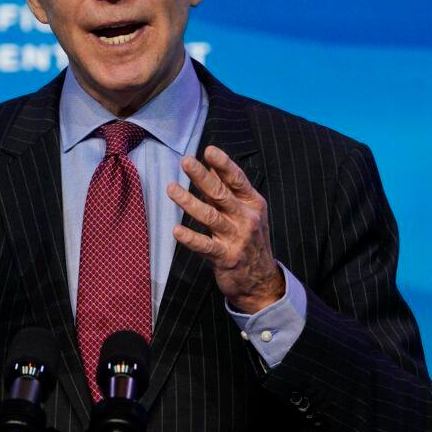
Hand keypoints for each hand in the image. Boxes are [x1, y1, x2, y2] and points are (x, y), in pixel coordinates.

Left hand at [168, 145, 283, 313]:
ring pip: (210, 216)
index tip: (208, 150)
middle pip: (221, 194)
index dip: (223, 164)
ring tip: (170, 189)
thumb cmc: (249, 239)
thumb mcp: (246, 212)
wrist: (261, 280)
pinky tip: (176, 231)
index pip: (237, 180)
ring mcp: (237, 238)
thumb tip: (210, 165)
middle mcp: (246, 218)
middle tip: (185, 161)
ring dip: (188, 202)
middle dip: (202, 177)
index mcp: (252, 203)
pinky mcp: (226, 257)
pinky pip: (205, 245)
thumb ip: (228, 190)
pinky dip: (190, 238)